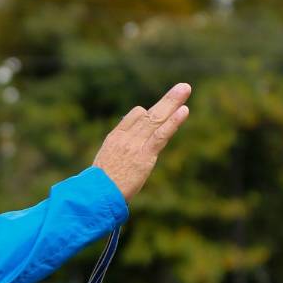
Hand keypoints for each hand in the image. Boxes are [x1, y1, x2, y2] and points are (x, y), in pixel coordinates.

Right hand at [92, 82, 190, 200]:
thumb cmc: (99, 186)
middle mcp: (125, 137)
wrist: (97, 195)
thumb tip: (123, 157)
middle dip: (167, 100)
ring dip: (172, 103)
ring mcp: (135, 145)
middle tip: (182, 87)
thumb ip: (116, 155)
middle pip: (148, 113)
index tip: (156, 112)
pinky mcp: (144, 155)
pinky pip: (161, 135)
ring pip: (156, 119)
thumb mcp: (103, 165)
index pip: (133, 116)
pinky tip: (184, 111)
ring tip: (185, 89)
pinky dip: (173, 122)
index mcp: (114, 138)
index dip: (146, 113)